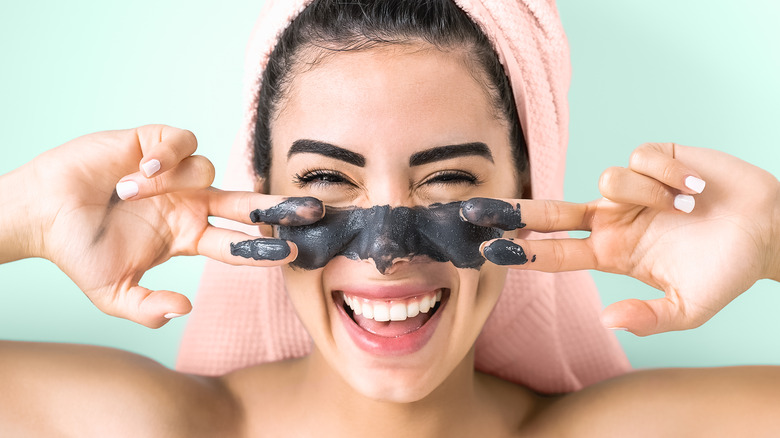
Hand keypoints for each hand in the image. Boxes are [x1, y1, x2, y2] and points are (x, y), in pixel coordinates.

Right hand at [3, 125, 322, 327]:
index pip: (237, 244)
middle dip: (279, 207)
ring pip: (208, 172)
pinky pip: (183, 143)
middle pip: (247, 204)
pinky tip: (139, 170)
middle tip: (312, 211)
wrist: (42, 213)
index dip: (264, 249)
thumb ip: (148, 309)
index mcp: (188, 236)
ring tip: (129, 192)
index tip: (293, 254)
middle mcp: (190, 204)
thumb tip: (186, 309)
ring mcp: (176, 175)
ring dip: (172, 183)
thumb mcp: (113, 293)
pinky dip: (167, 157)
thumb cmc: (78, 252)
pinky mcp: (156, 144)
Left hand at [462, 143, 779, 335]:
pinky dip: (670, 175)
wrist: (769, 231)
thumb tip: (606, 320)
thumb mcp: (689, 308)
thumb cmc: (727, 271)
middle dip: (514, 209)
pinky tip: (694, 187)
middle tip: (474, 210)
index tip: (491, 251)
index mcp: (613, 253)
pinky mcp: (654, 159)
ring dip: (647, 195)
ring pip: (606, 180)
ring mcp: (631, 189)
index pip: (559, 251)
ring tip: (685, 207)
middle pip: (552, 210)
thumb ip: (649, 317)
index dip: (526, 250)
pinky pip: (641, 159)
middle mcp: (613, 219)